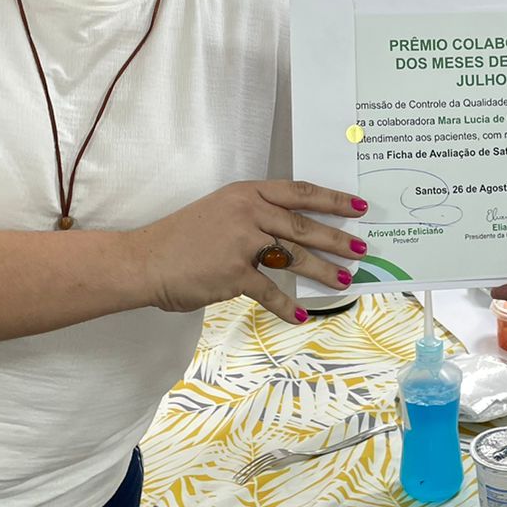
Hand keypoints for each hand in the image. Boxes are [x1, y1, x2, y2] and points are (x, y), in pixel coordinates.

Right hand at [140, 180, 366, 322]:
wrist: (145, 260)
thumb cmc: (181, 237)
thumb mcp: (221, 210)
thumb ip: (254, 215)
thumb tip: (292, 233)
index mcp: (247, 192)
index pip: (299, 192)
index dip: (332, 200)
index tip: (358, 206)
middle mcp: (248, 212)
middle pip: (304, 225)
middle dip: (337, 239)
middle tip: (361, 249)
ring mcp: (242, 242)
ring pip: (295, 257)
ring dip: (323, 271)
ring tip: (343, 281)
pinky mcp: (234, 273)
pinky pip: (270, 291)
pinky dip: (286, 306)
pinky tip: (301, 315)